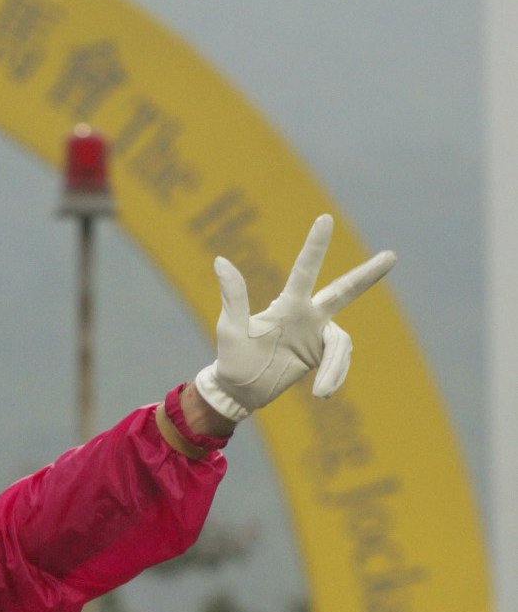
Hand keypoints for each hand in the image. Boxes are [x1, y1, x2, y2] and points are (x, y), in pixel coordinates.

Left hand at [194, 214, 394, 422]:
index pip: (305, 271)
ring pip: (342, 342)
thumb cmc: (232, 357)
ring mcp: (316, 335)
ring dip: (336, 367)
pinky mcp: (319, 354)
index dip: (316, 246)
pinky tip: (322, 392)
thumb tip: (220, 260)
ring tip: (322, 392)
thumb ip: (233, 296)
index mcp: (287, 305)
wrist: (239, 390)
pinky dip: (334, 375)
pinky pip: (338, 360)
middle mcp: (307, 315)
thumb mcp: (230, 329)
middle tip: (391, 256)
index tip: (324, 219)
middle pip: (342, 291)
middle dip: (366, 276)